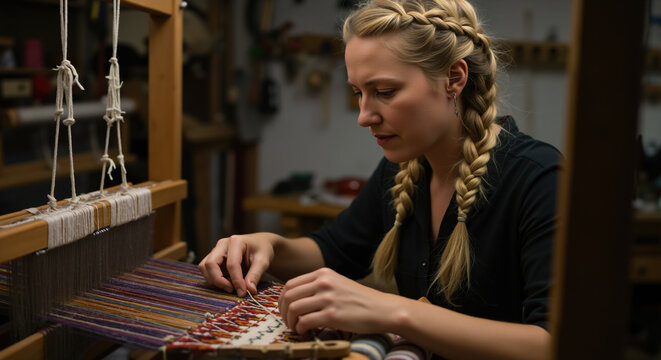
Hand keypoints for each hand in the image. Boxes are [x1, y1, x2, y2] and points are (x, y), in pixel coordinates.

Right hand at [198, 233, 277, 296]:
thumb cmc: (262, 250)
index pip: (231, 264)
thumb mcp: (263, 261)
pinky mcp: (214, 258)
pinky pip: (206, 270)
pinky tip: (228, 282)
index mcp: (235, 241)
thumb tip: (249, 290)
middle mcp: (222, 244)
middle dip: (218, 280)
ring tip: (231, 286)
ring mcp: (216, 251)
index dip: (236, 281)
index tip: (242, 292)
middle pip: (210, 264)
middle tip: (232, 290)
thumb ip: (256, 275)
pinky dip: (214, 279)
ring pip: (204, 267)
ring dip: (214, 280)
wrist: (260, 245)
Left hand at [278, 267, 393, 334]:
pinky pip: (305, 322)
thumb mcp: (338, 283)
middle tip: (287, 321)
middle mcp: (324, 283)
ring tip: (296, 328)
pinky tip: (305, 332)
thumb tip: (297, 298)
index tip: (284, 310)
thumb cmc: (360, 299)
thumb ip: (319, 285)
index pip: (291, 284)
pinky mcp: (332, 315)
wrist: (382, 309)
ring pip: (293, 308)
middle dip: (283, 311)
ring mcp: (328, 298)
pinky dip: (300, 329)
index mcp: (323, 273)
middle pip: (289, 296)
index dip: (282, 299)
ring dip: (290, 322)